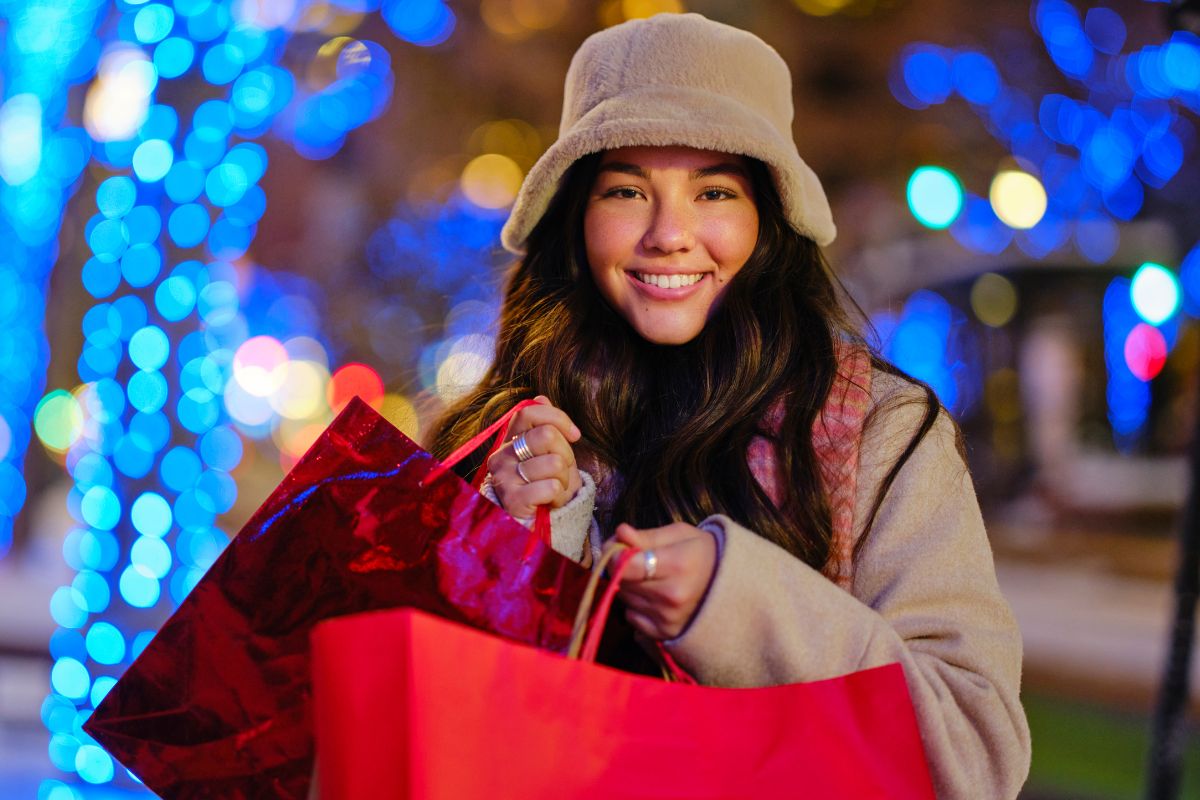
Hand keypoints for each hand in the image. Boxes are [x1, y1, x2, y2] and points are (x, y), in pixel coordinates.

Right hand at [487, 396, 582, 518]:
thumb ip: (544, 425)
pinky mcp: (512, 501)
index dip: (558, 418)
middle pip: (547, 435)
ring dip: (565, 480)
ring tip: (554, 489)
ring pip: (554, 464)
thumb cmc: (543, 483)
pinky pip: (551, 487)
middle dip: (566, 454)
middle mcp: (501, 455)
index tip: (575, 435)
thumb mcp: (548, 452)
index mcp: (509, 439)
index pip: (530, 412)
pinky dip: (559, 497)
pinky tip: (549, 502)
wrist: (536, 522)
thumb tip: (541, 398)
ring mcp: (504, 478)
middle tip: (562, 471)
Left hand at [614, 522, 717, 639]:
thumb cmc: (704, 554)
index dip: (615, 554)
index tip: (619, 547)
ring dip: (630, 586)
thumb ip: (647, 536)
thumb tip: (620, 533)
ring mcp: (668, 618)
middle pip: (622, 581)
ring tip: (650, 577)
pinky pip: (632, 617)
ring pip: (625, 598)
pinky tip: (655, 596)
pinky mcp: (664, 634)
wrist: (732, 587)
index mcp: (677, 566)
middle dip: (621, 567)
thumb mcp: (680, 535)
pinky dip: (637, 606)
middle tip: (636, 558)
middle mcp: (671, 596)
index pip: (626, 565)